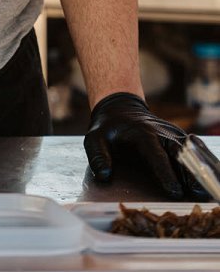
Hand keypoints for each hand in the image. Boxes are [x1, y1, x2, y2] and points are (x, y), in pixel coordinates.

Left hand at [84, 91, 208, 198]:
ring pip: (192, 153)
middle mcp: (162, 133)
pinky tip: (214, 177)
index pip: (156, 155)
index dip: (165, 173)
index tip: (174, 190)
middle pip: (180, 154)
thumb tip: (104, 176)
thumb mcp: (94, 138)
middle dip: (190, 174)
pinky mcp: (181, 139)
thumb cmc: (108, 128)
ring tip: (209, 190)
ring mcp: (174, 135)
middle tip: (199, 194)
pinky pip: (197, 152)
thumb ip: (98, 156)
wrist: (122, 108)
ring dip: (202, 170)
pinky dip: (206, 163)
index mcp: (142, 133)